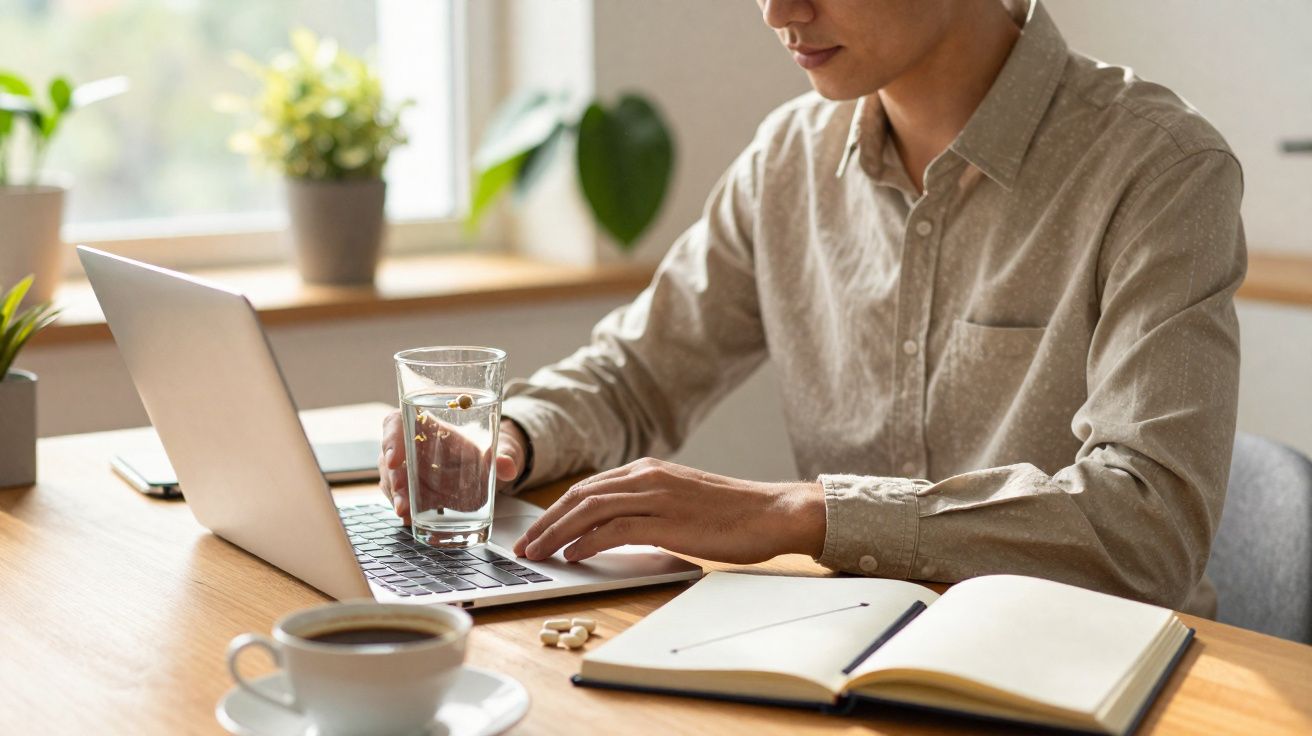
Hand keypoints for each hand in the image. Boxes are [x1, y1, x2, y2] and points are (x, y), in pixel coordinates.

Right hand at [379, 411, 528, 521]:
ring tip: (406, 513)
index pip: (396, 424)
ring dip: (398, 498)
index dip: (391, 439)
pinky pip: (399, 498)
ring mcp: (404, 470)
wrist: (480, 468)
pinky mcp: (407, 491)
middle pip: (389, 458)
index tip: (393, 459)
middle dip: (395, 479)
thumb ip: (502, 456)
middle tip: (403, 496)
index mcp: (424, 426)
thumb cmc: (478, 451)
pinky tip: (411, 519)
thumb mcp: (492, 449)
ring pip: (392, 481)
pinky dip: (405, 509)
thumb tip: (509, 468)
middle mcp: (408, 447)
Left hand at [511, 457, 825, 563]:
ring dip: (556, 533)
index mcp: (647, 470)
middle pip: (579, 496)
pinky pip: (614, 529)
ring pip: (589, 510)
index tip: (536, 532)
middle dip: (545, 523)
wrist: (772, 512)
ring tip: (538, 554)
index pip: (587, 488)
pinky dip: (587, 542)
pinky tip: (574, 556)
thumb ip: (646, 508)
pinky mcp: (666, 519)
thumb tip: (612, 530)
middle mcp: (646, 477)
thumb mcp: (680, 502)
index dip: (555, 511)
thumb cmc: (732, 513)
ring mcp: (656, 496)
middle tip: (525, 546)